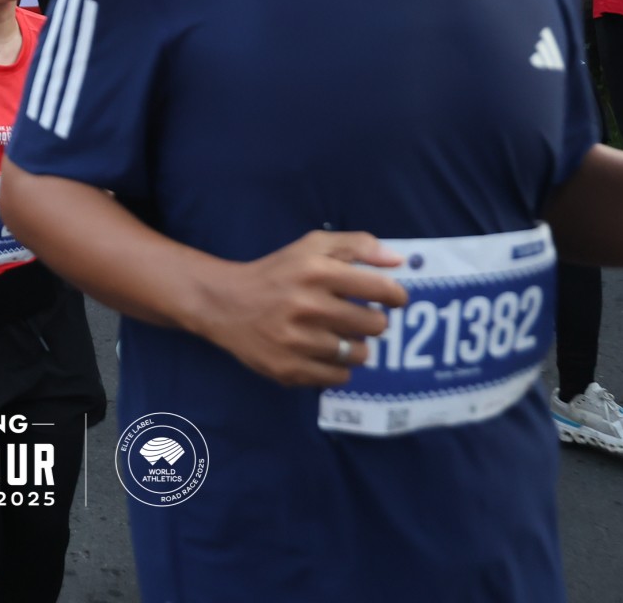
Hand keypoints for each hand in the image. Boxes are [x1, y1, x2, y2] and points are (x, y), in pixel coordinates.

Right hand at [193, 230, 408, 387]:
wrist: (224, 304)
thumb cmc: (276, 273)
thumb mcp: (311, 246)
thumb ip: (356, 245)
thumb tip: (398, 260)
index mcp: (317, 272)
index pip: (381, 289)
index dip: (395, 296)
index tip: (392, 300)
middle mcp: (308, 306)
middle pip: (375, 325)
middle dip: (371, 321)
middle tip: (355, 317)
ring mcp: (298, 342)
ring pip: (359, 355)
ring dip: (354, 347)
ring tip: (336, 336)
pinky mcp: (289, 369)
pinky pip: (339, 377)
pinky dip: (336, 367)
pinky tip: (321, 352)